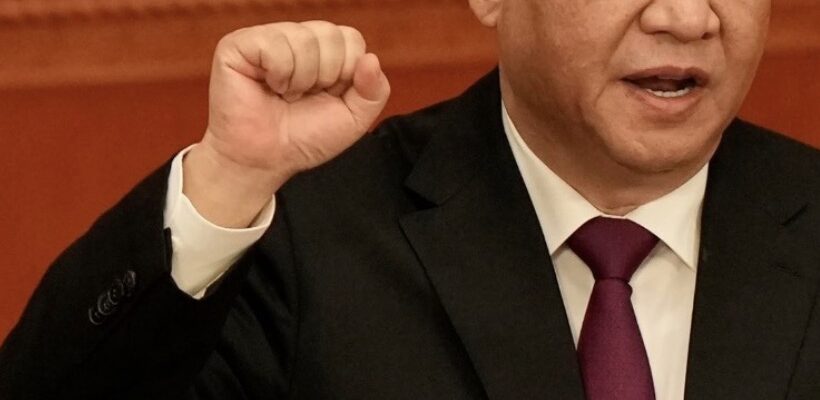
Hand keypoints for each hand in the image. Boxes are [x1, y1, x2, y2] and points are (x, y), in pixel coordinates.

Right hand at [183, 21, 390, 226]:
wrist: (265, 160)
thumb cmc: (303, 138)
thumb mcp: (353, 119)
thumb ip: (374, 91)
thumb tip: (371, 59)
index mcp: (324, 50)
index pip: (352, 38)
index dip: (346, 73)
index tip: (327, 95)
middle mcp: (297, 38)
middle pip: (331, 35)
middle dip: (325, 77)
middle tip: (303, 96)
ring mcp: (267, 37)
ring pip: (304, 39)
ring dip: (300, 80)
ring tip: (285, 94)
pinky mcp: (238, 44)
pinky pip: (275, 45)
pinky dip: (278, 74)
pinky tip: (268, 87)